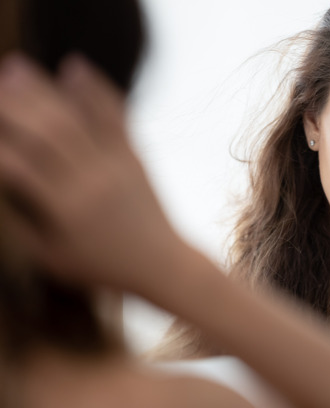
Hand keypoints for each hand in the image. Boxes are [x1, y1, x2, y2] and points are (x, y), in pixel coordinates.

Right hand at [0, 54, 184, 292]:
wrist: (161, 263)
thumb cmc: (100, 266)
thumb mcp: (51, 256)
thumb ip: (20, 222)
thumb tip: (0, 186)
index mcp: (65, 210)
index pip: (17, 168)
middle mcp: (91, 181)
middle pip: (45, 133)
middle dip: (11, 106)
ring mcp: (116, 165)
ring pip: (76, 118)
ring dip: (44, 89)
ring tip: (15, 66)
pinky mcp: (135, 156)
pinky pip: (115, 117)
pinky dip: (95, 90)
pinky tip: (74, 66)